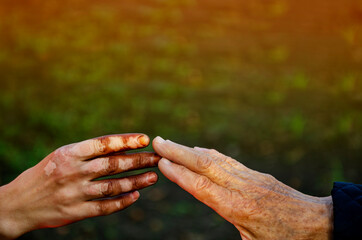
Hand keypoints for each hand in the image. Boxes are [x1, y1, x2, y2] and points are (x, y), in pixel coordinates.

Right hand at [0, 134, 159, 238]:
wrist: (20, 202)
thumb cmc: (48, 173)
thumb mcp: (64, 155)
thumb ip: (90, 152)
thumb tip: (124, 147)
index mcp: (70, 153)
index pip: (103, 144)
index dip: (126, 141)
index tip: (146, 139)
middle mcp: (73, 172)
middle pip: (113, 164)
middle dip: (138, 160)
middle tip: (157, 158)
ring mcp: (75, 193)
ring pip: (113, 186)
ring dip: (136, 181)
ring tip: (153, 177)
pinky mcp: (76, 211)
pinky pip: (105, 207)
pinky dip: (122, 202)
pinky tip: (136, 196)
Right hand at [153, 137, 332, 239]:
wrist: (316, 222)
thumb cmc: (282, 238)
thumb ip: (232, 224)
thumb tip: (214, 205)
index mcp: (237, 208)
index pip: (201, 186)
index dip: (179, 172)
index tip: (161, 161)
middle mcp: (241, 188)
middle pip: (204, 165)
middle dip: (178, 151)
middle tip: (158, 141)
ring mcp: (249, 177)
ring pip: (214, 158)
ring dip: (190, 149)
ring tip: (172, 144)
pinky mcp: (255, 173)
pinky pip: (227, 160)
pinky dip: (208, 154)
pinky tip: (198, 151)